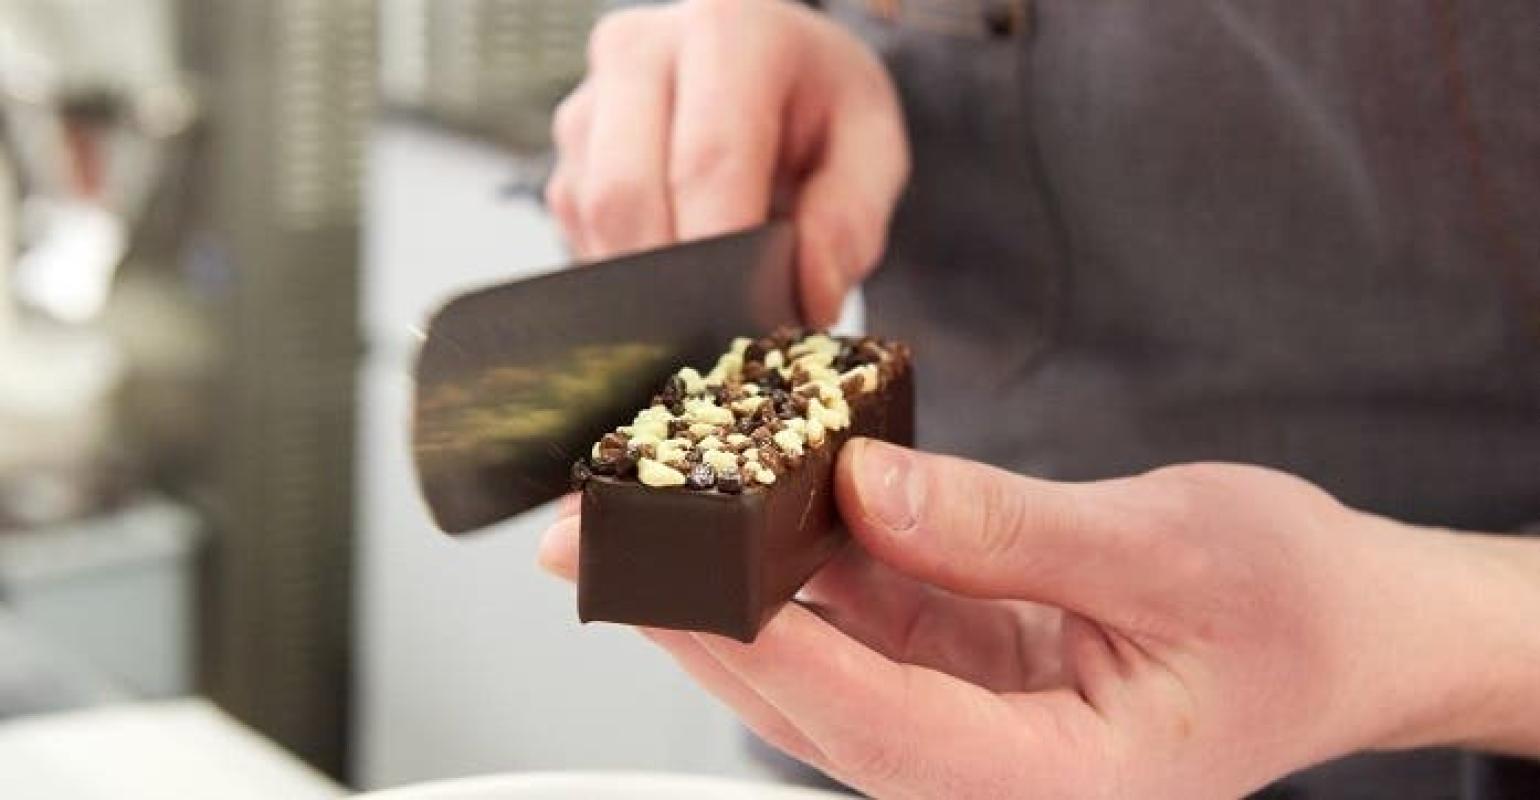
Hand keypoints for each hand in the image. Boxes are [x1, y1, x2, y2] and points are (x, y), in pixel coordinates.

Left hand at [540, 443, 1539, 797]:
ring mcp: (962, 721)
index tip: (663, 571)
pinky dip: (794, 559)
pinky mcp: (954, 668)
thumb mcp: (1173, 550)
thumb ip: (1014, 529)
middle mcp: (986, 771)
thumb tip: (870, 486)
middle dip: (691, 615)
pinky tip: (734, 501)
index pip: (874, 719)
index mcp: (1052, 783)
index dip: (761, 642)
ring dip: (721, 585)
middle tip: (587, 537)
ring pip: (813, 660)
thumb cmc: (1291, 608)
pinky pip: (854, 618)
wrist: (1341, 627)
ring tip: (628, 509)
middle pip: (808, 698)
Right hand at [547, 0, 908, 324]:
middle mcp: (640, 50)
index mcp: (729, 31)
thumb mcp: (872, 148)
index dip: (724, 254)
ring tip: (711, 290)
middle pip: (626, 195)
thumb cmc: (820, 106)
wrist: (771, 71)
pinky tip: (678, 261)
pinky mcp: (565, 154)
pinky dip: (628, 271)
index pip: (708, 160)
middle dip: (676, 282)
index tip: (749, 321)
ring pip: (593, 221)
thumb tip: (809, 296)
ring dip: (648, 281)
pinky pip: (580, 235)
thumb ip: (851, 220)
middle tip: (730, 330)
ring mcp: (589, 102)